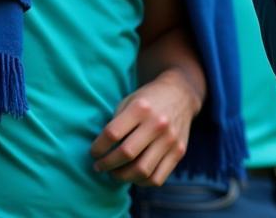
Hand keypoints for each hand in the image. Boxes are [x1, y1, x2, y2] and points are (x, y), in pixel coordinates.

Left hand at [90, 69, 201, 186]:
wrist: (181, 94)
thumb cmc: (148, 100)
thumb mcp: (129, 101)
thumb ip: (116, 123)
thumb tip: (100, 152)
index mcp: (141, 107)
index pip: (112, 134)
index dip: (97, 148)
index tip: (94, 152)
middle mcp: (158, 123)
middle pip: (126, 154)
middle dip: (106, 165)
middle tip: (100, 166)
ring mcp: (170, 139)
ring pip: (141, 171)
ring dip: (122, 177)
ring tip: (115, 172)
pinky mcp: (179, 151)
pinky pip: (157, 178)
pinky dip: (141, 182)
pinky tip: (134, 174)